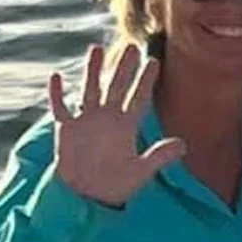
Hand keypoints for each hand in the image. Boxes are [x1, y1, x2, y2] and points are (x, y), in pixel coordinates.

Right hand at [47, 43, 184, 207]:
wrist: (89, 197)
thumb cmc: (117, 185)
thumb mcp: (142, 171)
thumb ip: (160, 156)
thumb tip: (184, 144)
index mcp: (127, 126)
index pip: (139, 98)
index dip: (146, 81)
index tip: (155, 61)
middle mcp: (108, 119)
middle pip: (117, 86)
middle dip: (124, 67)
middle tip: (133, 45)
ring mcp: (87, 122)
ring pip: (90, 89)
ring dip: (92, 70)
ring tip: (97, 48)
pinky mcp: (67, 130)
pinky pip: (61, 108)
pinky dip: (58, 94)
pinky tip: (57, 77)